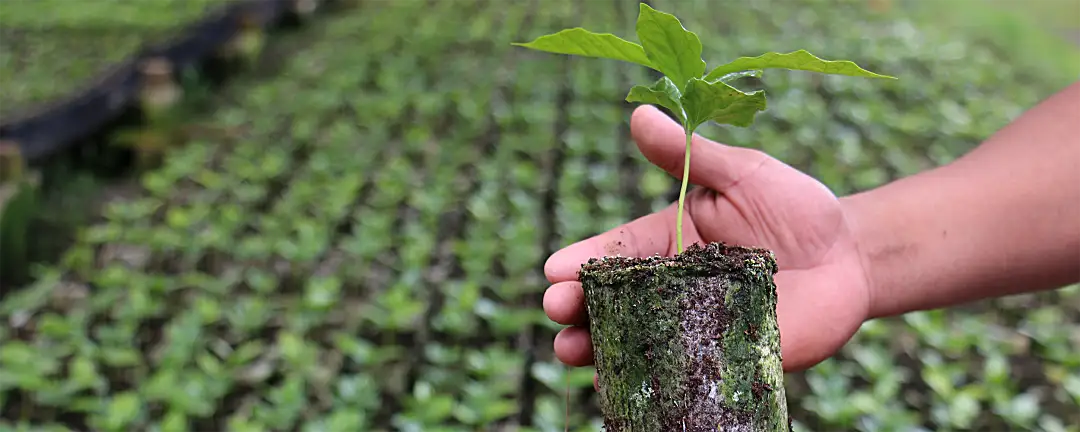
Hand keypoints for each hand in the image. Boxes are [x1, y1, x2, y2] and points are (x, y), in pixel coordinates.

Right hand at [542, 105, 872, 378]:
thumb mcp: (742, 173)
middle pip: (615, 301)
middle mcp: (673, 290)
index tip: (554, 271)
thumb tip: (638, 114)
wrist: (851, 257)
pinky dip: (655, 382)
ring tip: (574, 351)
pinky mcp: (728, 360)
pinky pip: (686, 374)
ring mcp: (696, 329)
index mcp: (668, 242)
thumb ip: (689, 154)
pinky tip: (624, 387)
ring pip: (639, 341)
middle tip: (557, 312)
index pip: (618, 252)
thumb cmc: (795, 208)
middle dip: (580, 308)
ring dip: (602, 348)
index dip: (583, 260)